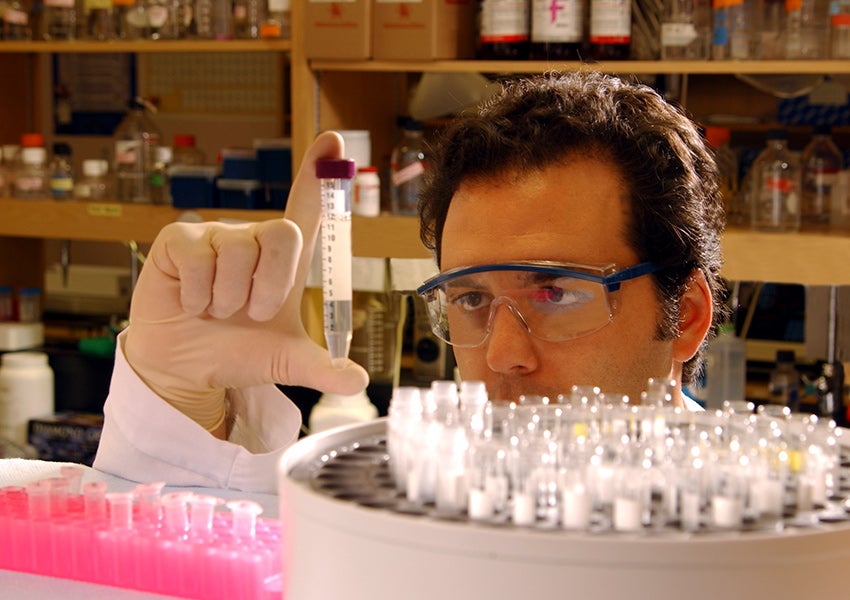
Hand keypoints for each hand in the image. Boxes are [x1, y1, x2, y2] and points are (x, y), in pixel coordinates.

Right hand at [123, 131, 368, 437]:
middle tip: (252, 313)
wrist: (186, 367)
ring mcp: (215, 236)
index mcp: (284, 259)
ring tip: (218, 311)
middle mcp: (252, 239)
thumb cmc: (238, 351)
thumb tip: (356, 381)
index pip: (305, 208)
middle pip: (282, 234)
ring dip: (229, 297)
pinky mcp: (177, 241)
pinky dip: (198, 294)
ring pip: (237, 252)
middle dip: (270, 286)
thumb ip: (322, 367)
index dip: (318, 174)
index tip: (333, 141)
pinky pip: (197, 259)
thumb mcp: (284, 361)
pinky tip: (192, 304)